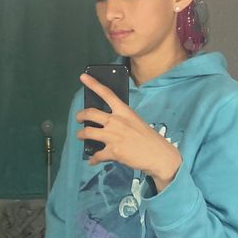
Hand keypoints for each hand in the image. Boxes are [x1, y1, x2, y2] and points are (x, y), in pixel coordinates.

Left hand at [75, 73, 181, 190]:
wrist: (158, 154)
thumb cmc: (149, 138)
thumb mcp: (135, 121)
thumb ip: (121, 120)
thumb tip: (107, 124)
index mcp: (124, 111)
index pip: (107, 94)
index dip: (93, 84)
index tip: (83, 76)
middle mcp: (116, 121)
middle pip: (90, 113)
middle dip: (80, 116)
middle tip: (79, 119)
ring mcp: (113, 136)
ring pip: (87, 132)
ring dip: (81, 135)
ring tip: (81, 136)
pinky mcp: (112, 151)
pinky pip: (96, 155)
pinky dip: (93, 159)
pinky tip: (92, 160)